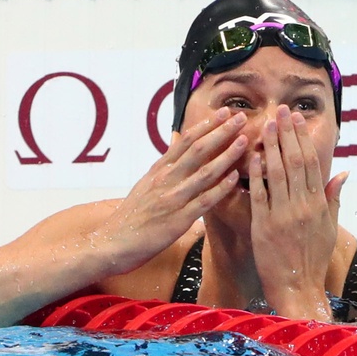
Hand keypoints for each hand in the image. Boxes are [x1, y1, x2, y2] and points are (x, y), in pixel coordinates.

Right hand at [97, 107, 247, 270]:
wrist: (111, 243)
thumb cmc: (130, 216)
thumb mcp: (145, 183)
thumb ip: (164, 164)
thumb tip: (175, 140)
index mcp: (158, 170)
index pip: (185, 141)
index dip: (206, 125)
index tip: (224, 112)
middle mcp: (166, 180)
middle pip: (198, 150)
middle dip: (221, 132)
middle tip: (240, 117)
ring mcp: (172, 198)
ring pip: (205, 172)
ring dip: (227, 155)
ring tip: (245, 142)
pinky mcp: (178, 220)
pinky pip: (204, 200)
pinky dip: (221, 188)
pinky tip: (235, 178)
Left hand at [249, 105, 346, 320]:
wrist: (298, 288)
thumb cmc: (313, 260)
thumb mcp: (329, 228)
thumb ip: (333, 198)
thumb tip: (344, 172)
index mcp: (317, 205)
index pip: (311, 163)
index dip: (302, 138)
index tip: (295, 119)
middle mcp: (301, 206)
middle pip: (294, 162)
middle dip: (286, 134)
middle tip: (279, 111)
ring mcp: (282, 215)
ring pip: (277, 173)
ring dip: (270, 146)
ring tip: (265, 125)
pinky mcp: (263, 226)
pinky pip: (259, 194)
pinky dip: (256, 174)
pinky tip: (251, 156)